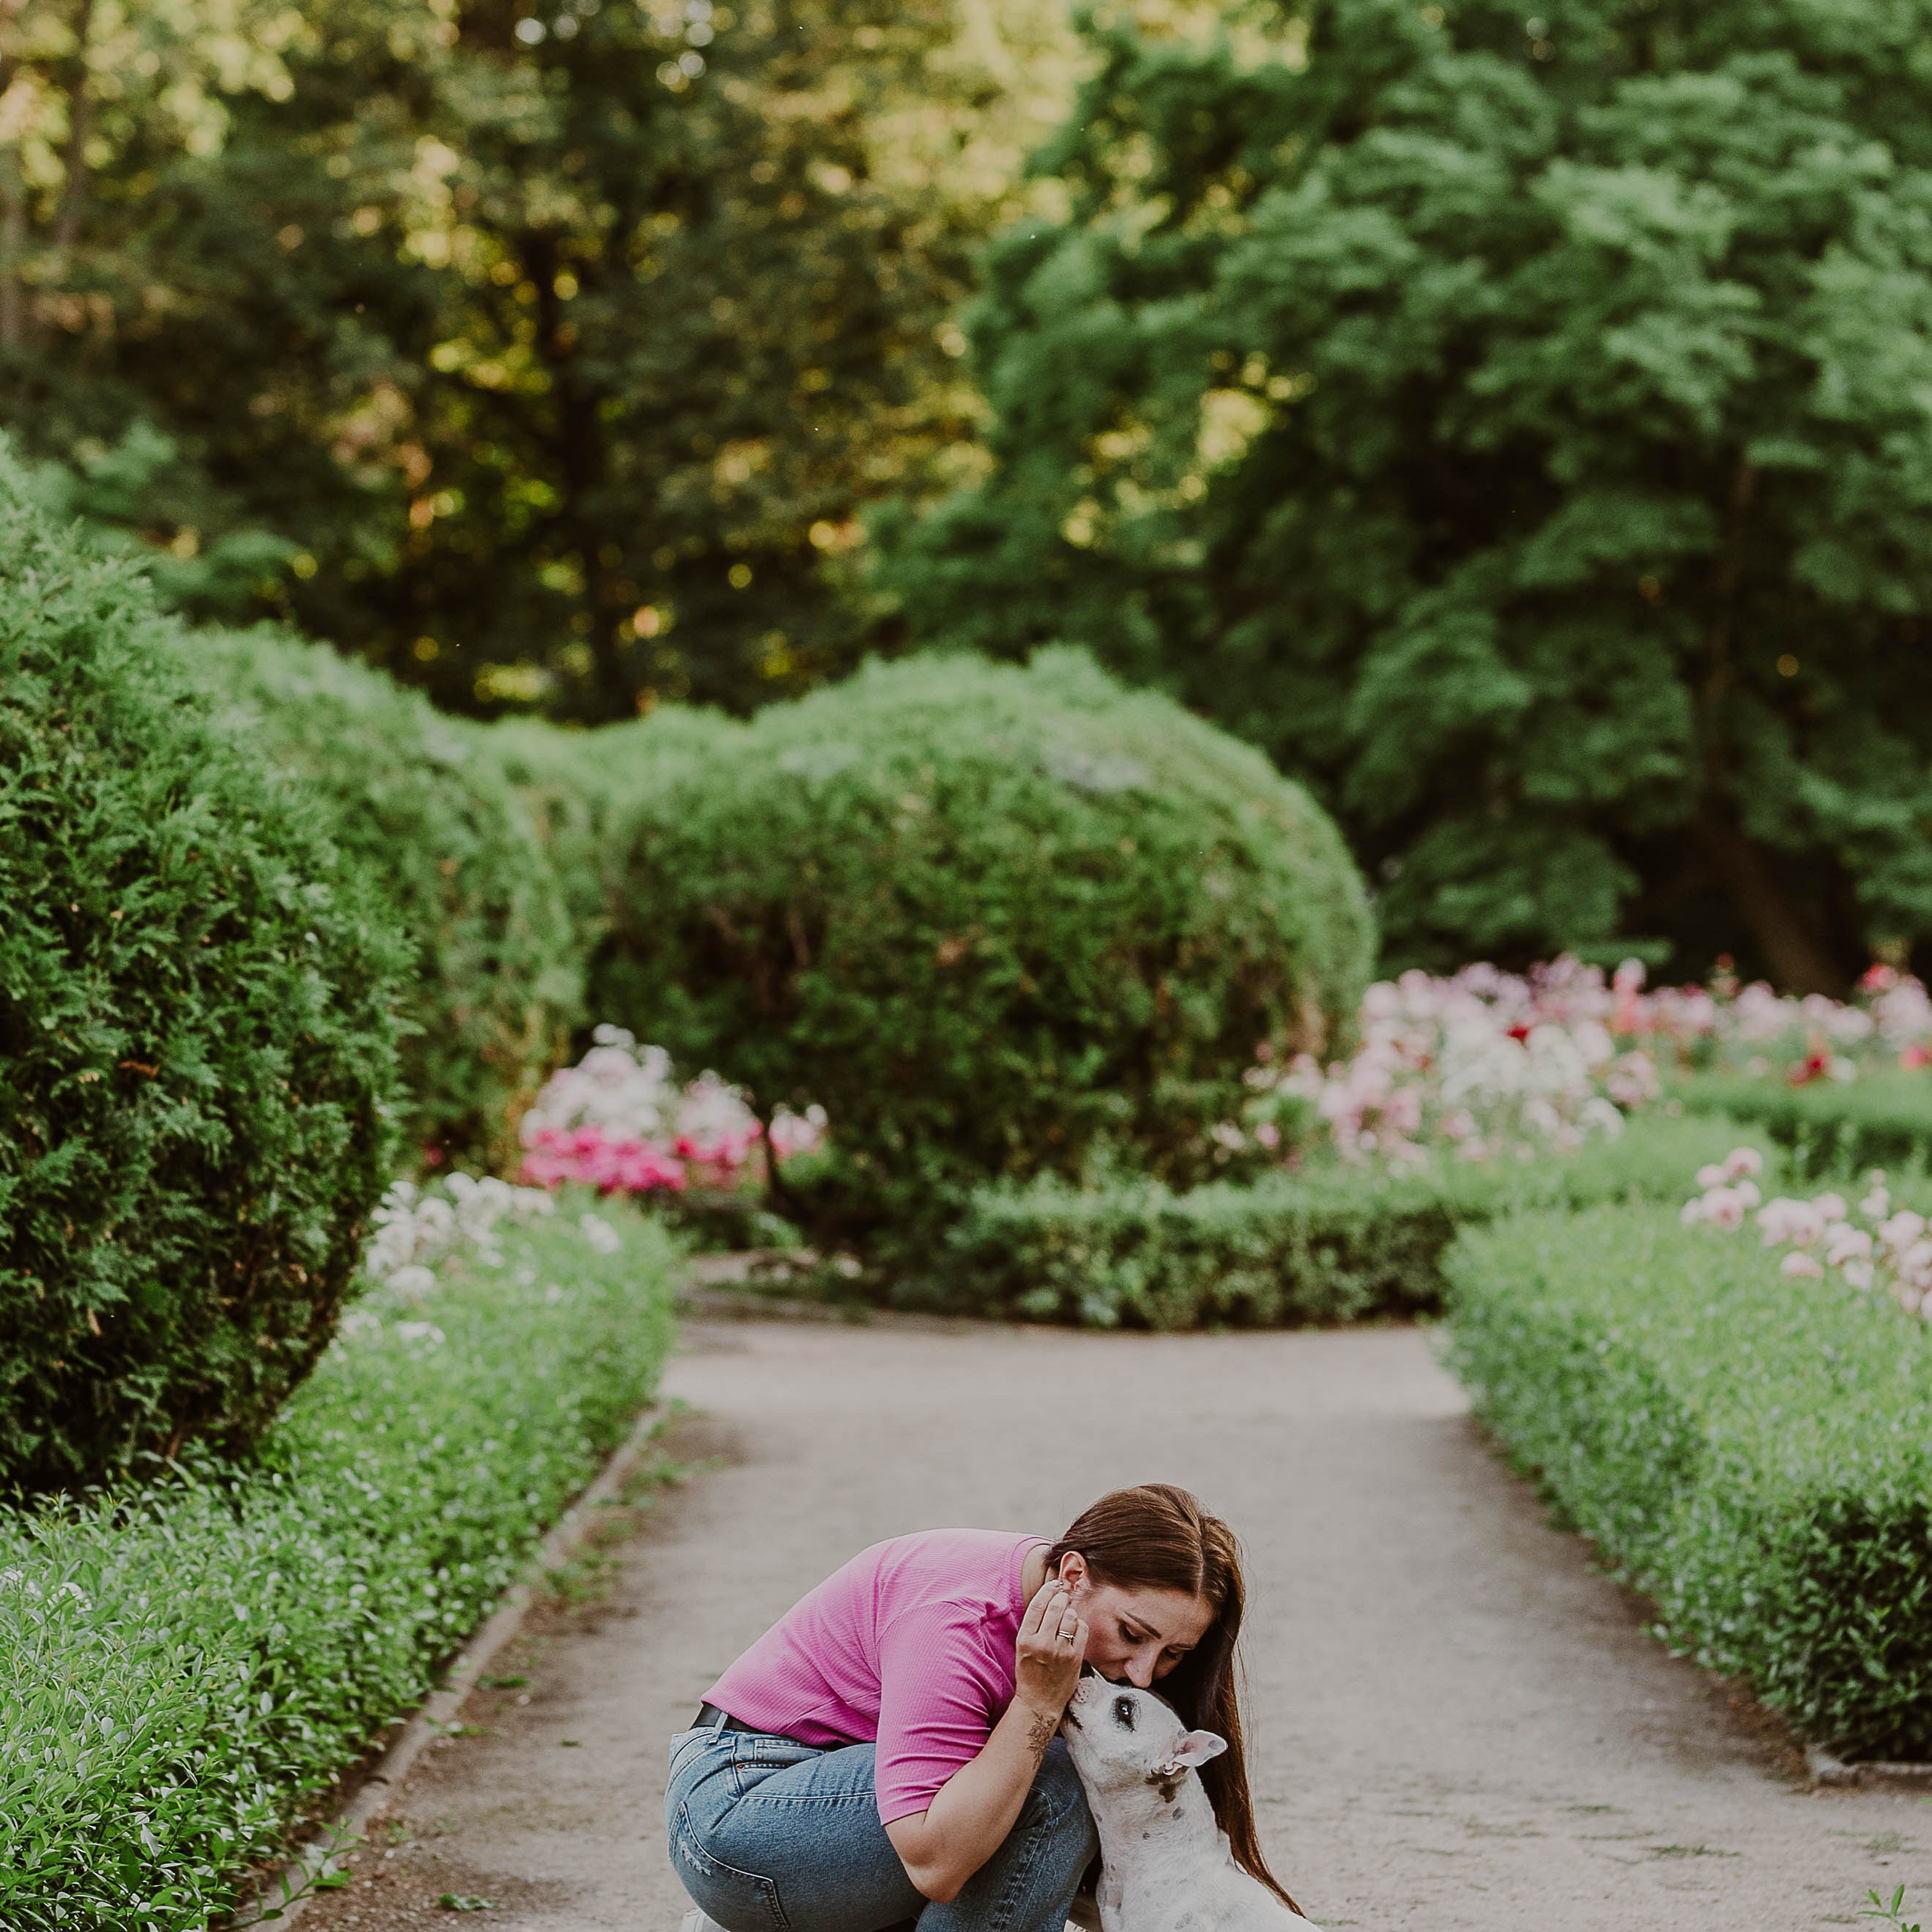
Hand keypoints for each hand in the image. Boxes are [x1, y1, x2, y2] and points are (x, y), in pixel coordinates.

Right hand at [1014, 1579, 1086, 1718]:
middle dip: (1062, 1597)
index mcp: (1025, 1639)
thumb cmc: (1030, 1673)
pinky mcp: (1074, 1659)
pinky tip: (1075, 1629)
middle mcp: (1042, 1643)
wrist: (1039, 1703)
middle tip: (1063, 1597)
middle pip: (1056, 1606)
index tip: (1054, 1584)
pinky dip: (1080, 1625)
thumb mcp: (1022, 1647)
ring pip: (1071, 1616)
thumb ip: (1034, 1625)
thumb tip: (1051, 1597)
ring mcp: (1059, 1651)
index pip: (1038, 1604)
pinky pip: (1082, 1630)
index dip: (1048, 1589)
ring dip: (1071, 1612)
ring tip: (1067, 1617)